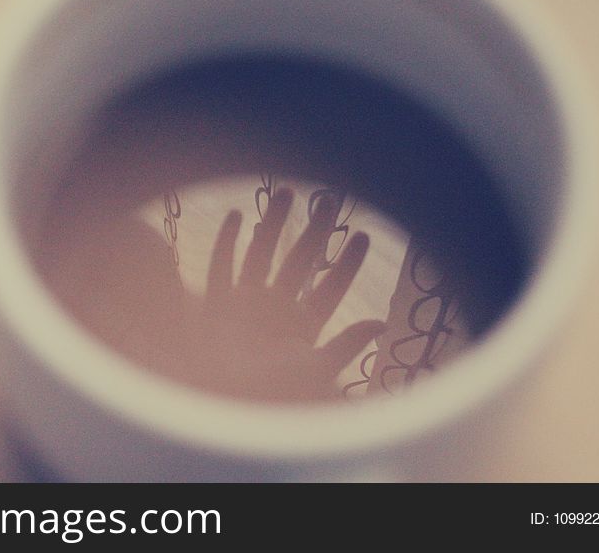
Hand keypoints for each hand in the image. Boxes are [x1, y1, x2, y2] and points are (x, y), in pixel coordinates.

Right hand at [195, 187, 383, 400]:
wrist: (221, 407)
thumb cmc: (269, 395)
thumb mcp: (315, 369)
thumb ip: (346, 345)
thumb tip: (381, 322)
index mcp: (302, 324)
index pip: (331, 286)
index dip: (347, 263)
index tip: (363, 236)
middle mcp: (276, 308)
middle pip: (299, 261)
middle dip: (315, 231)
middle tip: (329, 201)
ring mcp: (246, 302)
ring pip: (262, 252)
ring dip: (273, 223)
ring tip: (285, 192)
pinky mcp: (218, 302)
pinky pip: (221, 264)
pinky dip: (226, 241)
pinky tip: (235, 216)